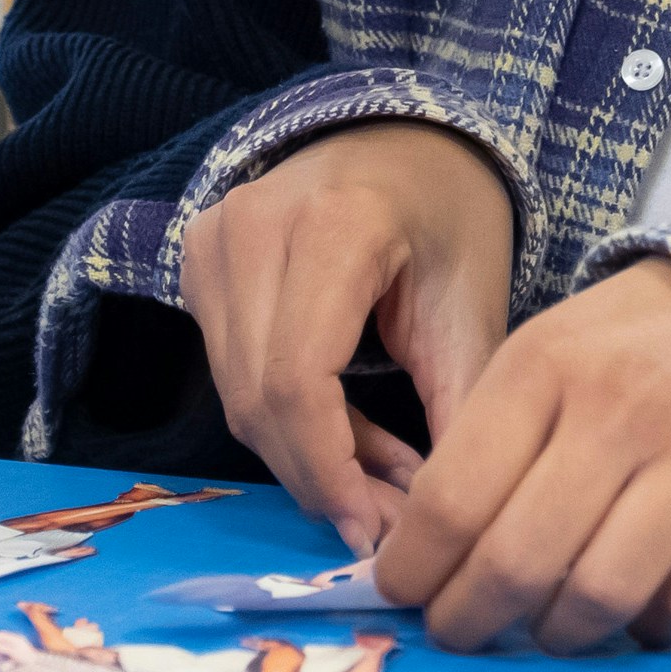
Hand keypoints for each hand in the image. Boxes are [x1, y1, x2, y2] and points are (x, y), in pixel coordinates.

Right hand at [182, 123, 513, 552]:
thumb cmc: (451, 213)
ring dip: (306, 457)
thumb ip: (460, 410)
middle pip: (258, 398)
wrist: (404, 140)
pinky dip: (286, 421)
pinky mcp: (196, 263)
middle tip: (387, 525)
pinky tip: (347, 438)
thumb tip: (439, 523)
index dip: (329, 470)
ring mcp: (212, 242)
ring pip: (238, 396)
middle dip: (322, 478)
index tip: (376, 531)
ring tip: (382, 484)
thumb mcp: (474, 306)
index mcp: (331, 225)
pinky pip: (232, 373)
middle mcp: (251, 227)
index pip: (296, 380)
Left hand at [373, 259, 670, 652]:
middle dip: (471, 618)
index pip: (453, 500)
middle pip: (520, 561)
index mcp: (546, 364)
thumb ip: (479, 453)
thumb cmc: (620, 351)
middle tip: (461, 630)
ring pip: (606, 594)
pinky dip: (654, 626)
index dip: (415, 569)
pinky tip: (637, 611)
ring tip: (550, 626)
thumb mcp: (536, 363)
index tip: (406, 594)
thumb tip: (419, 570)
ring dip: (562, 633)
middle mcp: (625, 403)